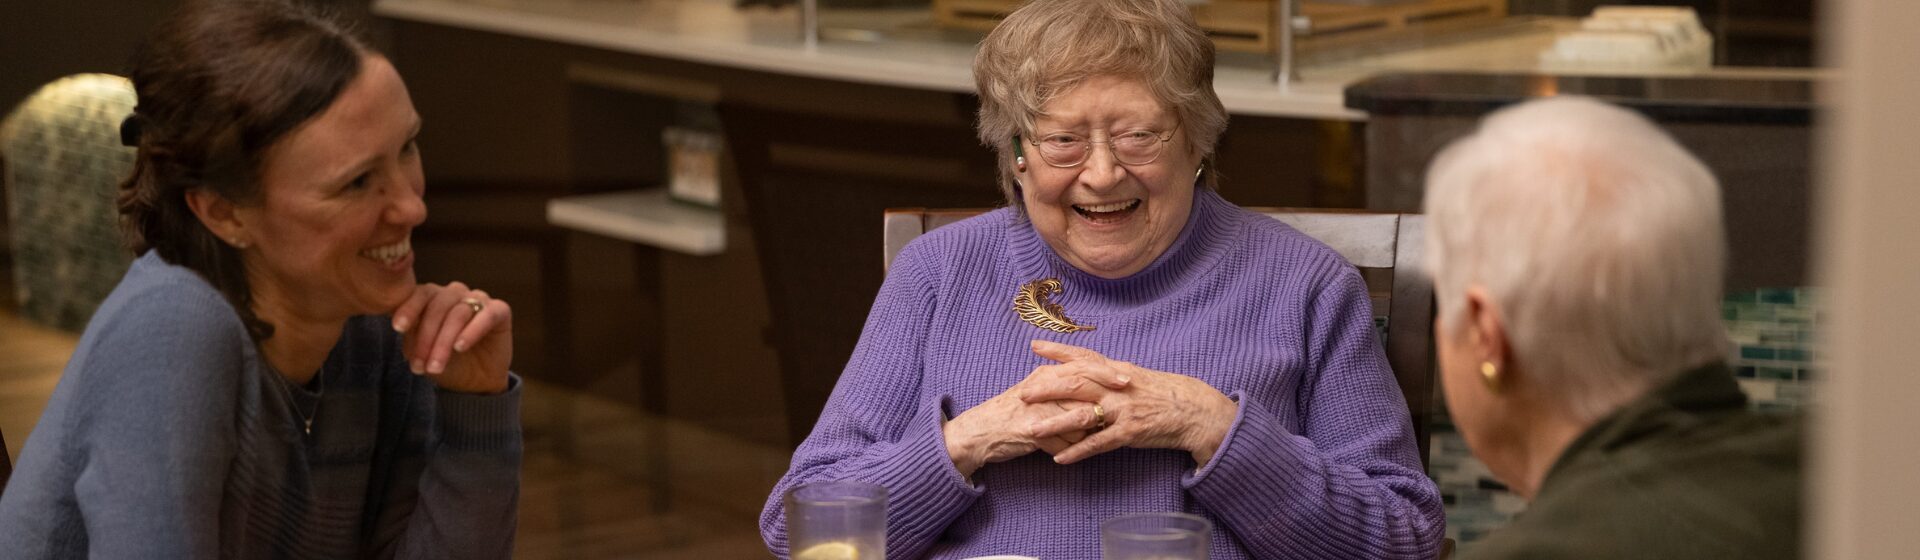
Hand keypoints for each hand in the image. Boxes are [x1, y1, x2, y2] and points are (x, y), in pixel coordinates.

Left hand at [391, 281, 512, 394]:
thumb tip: (401, 326)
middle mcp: (455, 294)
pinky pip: (486, 315)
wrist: (474, 384)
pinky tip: (460, 347)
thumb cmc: (446, 363)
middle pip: (438, 305)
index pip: (420, 294)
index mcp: (434, 298)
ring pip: (458, 313)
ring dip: (444, 342)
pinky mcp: (500, 311)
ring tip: (436, 366)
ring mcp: (479, 300)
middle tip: (421, 365)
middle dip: (427, 337)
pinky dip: (471, 331)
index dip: (409, 309)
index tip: (398, 327)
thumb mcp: (422, 351)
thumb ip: (413, 334)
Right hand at [943, 351, 1133, 478]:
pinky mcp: (1030, 429)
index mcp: (1046, 376)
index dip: (1105, 370)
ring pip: (1075, 416)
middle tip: (1125, 395)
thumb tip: (1093, 394)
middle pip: (1081, 382)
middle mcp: (1042, 387)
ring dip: (1088, 429)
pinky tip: (1070, 455)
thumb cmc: (1014, 414)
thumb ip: (1063, 389)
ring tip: (1096, 438)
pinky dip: (1070, 449)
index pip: (1080, 365)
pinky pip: (1061, 440)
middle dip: (1106, 390)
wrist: (982, 431)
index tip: (1128, 377)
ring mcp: (1037, 408)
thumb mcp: (1038, 393)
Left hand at [1019, 340, 1236, 465]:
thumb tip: (1084, 366)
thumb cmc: (1161, 393)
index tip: (1034, 347)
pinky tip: (1059, 459)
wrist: (1192, 409)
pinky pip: (1099, 443)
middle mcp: (1117, 386)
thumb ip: (1108, 372)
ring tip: (1031, 430)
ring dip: (1055, 423)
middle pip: (1077, 383)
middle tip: (1022, 393)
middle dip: (1047, 387)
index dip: (1059, 351)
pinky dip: (1078, 451)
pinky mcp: (1129, 432)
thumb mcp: (1133, 375)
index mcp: (1117, 370)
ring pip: (1083, 414)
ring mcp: (1123, 409)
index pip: (1084, 356)